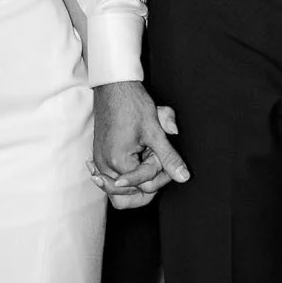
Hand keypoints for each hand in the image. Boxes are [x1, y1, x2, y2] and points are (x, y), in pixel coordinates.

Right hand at [91, 79, 189, 207]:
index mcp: (118, 162)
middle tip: (154, 158)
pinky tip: (135, 160)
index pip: (145, 187)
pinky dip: (127, 174)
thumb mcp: (155, 132)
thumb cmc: (132, 104)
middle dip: (147, 181)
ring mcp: (99, 163)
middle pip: (129, 195)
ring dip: (136, 178)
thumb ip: (169, 158)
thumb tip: (184, 177)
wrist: (113, 87)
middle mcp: (104, 166)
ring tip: (144, 157)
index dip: (161, 175)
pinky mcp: (98, 157)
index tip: (163, 156)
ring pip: (119, 191)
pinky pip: (112, 179)